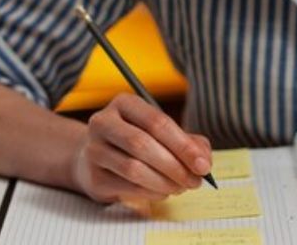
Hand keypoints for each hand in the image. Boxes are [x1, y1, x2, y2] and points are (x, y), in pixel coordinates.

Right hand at [70, 93, 211, 203]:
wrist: (96, 159)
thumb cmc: (136, 141)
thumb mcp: (162, 133)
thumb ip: (189, 141)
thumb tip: (203, 161)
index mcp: (125, 103)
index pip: (157, 122)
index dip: (183, 145)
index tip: (202, 165)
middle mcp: (104, 123)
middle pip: (142, 144)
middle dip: (174, 166)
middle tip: (194, 181)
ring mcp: (94, 150)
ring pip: (133, 169)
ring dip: (164, 182)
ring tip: (180, 187)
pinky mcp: (94, 177)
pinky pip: (127, 187)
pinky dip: (151, 193)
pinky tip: (163, 191)